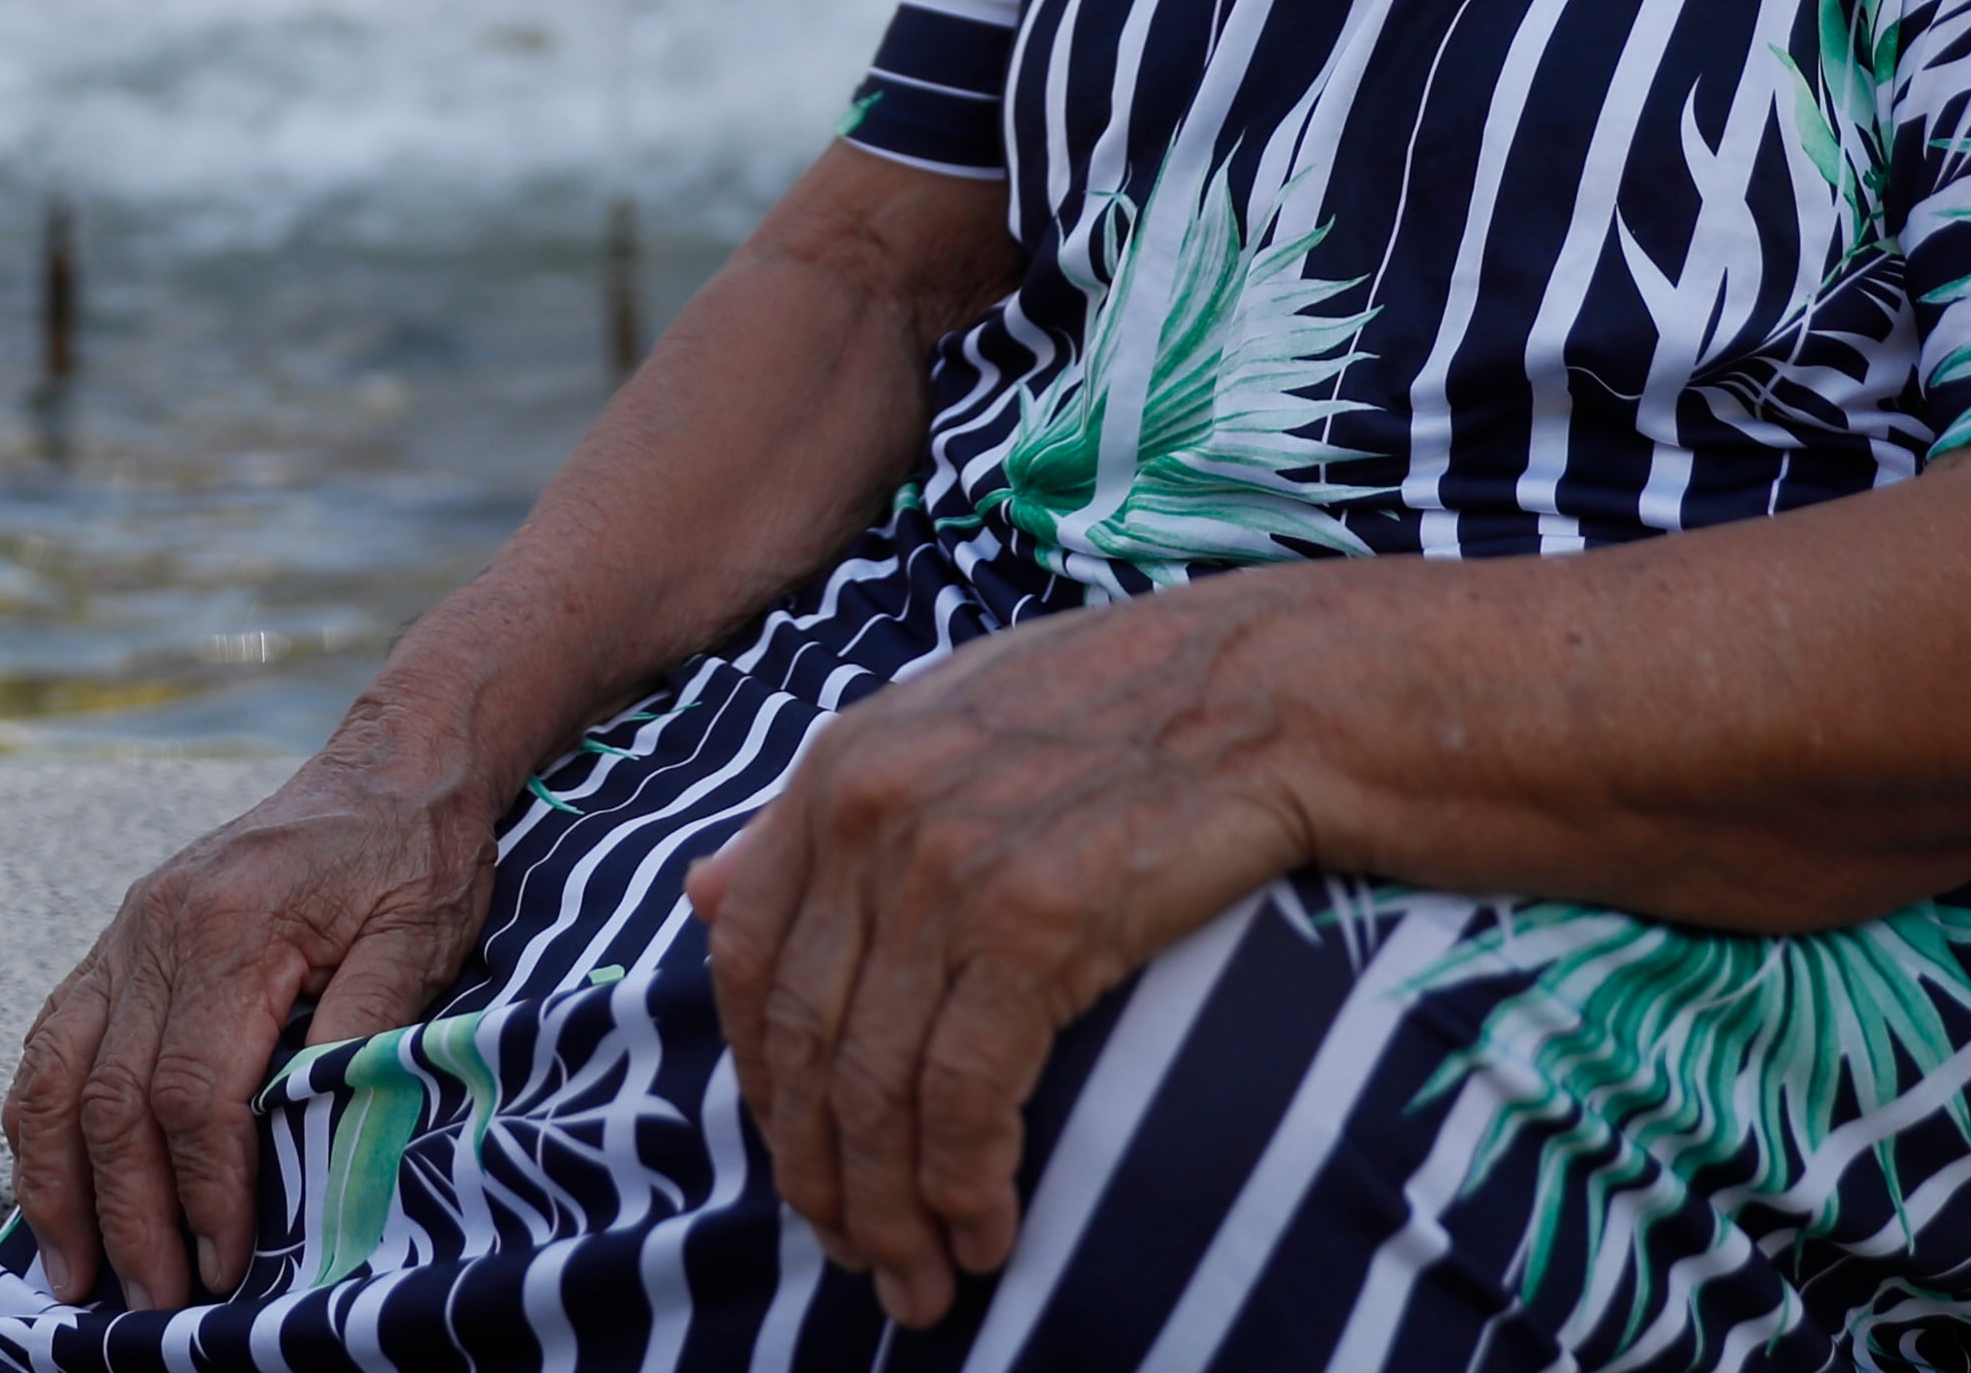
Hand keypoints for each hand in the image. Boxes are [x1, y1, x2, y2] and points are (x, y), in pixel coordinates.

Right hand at [3, 747, 498, 1310]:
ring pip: (55, 1074)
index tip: (224, 1266)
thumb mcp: (420, 931)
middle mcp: (157, 929)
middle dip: (126, 1214)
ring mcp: (127, 932)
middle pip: (111, 1100)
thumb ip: (367, 1026)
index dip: (203, 1192)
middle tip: (152, 1300)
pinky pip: (52, 1037)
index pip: (193, 1093)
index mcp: (231, 929)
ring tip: (73, 1271)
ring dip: (55, 1183)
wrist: (390, 762)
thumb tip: (319, 1131)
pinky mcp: (121, 938)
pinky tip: (53, 1181)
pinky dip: (41, 1118)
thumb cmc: (413, 850)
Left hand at [685, 590, 1312, 1330]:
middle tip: (857, 1257)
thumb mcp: (939, 720)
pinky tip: (986, 1233)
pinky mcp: (1033, 921)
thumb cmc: (1119, 707)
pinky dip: (964, 1183)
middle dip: (821, 1173)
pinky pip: (966, 1093)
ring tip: (919, 1279)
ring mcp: (945, 868)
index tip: (798, 1153)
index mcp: (838, 766)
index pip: (743, 957)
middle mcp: (870, 813)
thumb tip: (698, 893)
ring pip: (875, 1086)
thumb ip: (818, 811)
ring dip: (891, 1208)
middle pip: (804, 1040)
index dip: (759, 1078)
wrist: (1271, 691)